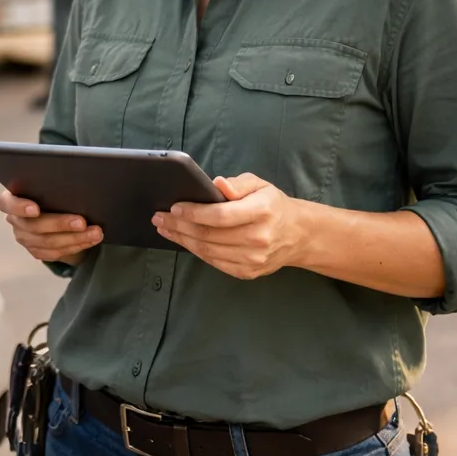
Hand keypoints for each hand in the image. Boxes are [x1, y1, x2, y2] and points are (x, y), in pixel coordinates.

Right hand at [0, 190, 102, 264]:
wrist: (55, 214)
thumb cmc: (51, 193)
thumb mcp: (49, 187)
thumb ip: (52, 186)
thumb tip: (75, 181)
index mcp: (12, 199)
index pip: (7, 203)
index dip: (19, 207)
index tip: (35, 209)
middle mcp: (16, 220)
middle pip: (34, 226)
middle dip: (60, 224)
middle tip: (82, 222)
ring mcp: (25, 238)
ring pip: (48, 243)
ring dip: (75, 238)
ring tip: (95, 232)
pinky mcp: (37, 251)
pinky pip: (57, 253)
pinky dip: (77, 246)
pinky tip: (90, 240)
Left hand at [151, 174, 301, 278]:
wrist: (297, 235)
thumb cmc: (273, 205)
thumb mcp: (260, 185)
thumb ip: (238, 183)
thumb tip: (217, 184)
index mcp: (262, 212)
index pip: (220, 215)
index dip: (193, 213)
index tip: (174, 207)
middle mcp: (258, 238)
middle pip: (209, 235)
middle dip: (179, 226)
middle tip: (159, 217)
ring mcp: (253, 259)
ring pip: (208, 251)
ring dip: (182, 240)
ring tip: (165, 228)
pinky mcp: (247, 272)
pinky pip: (214, 262)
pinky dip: (195, 251)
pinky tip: (183, 240)